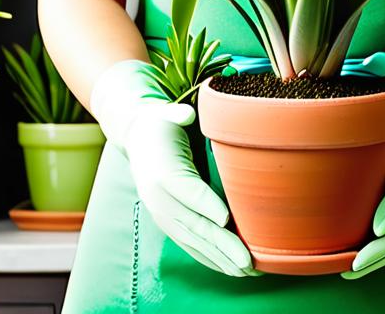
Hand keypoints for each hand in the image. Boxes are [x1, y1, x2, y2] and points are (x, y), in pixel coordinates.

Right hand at [90, 60, 258, 277]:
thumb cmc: (161, 125)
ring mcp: (162, 214)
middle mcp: (159, 199)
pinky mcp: (168, 222)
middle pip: (194, 223)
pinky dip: (210, 257)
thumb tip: (185, 115)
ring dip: (220, 257)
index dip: (206, 204)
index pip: (187, 190)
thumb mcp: (166, 115)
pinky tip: (229, 267)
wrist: (137, 140)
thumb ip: (176, 116)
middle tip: (247, 259)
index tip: (226, 217)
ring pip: (193, 240)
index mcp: (162, 173)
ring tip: (246, 270)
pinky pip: (190, 244)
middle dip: (222, 244)